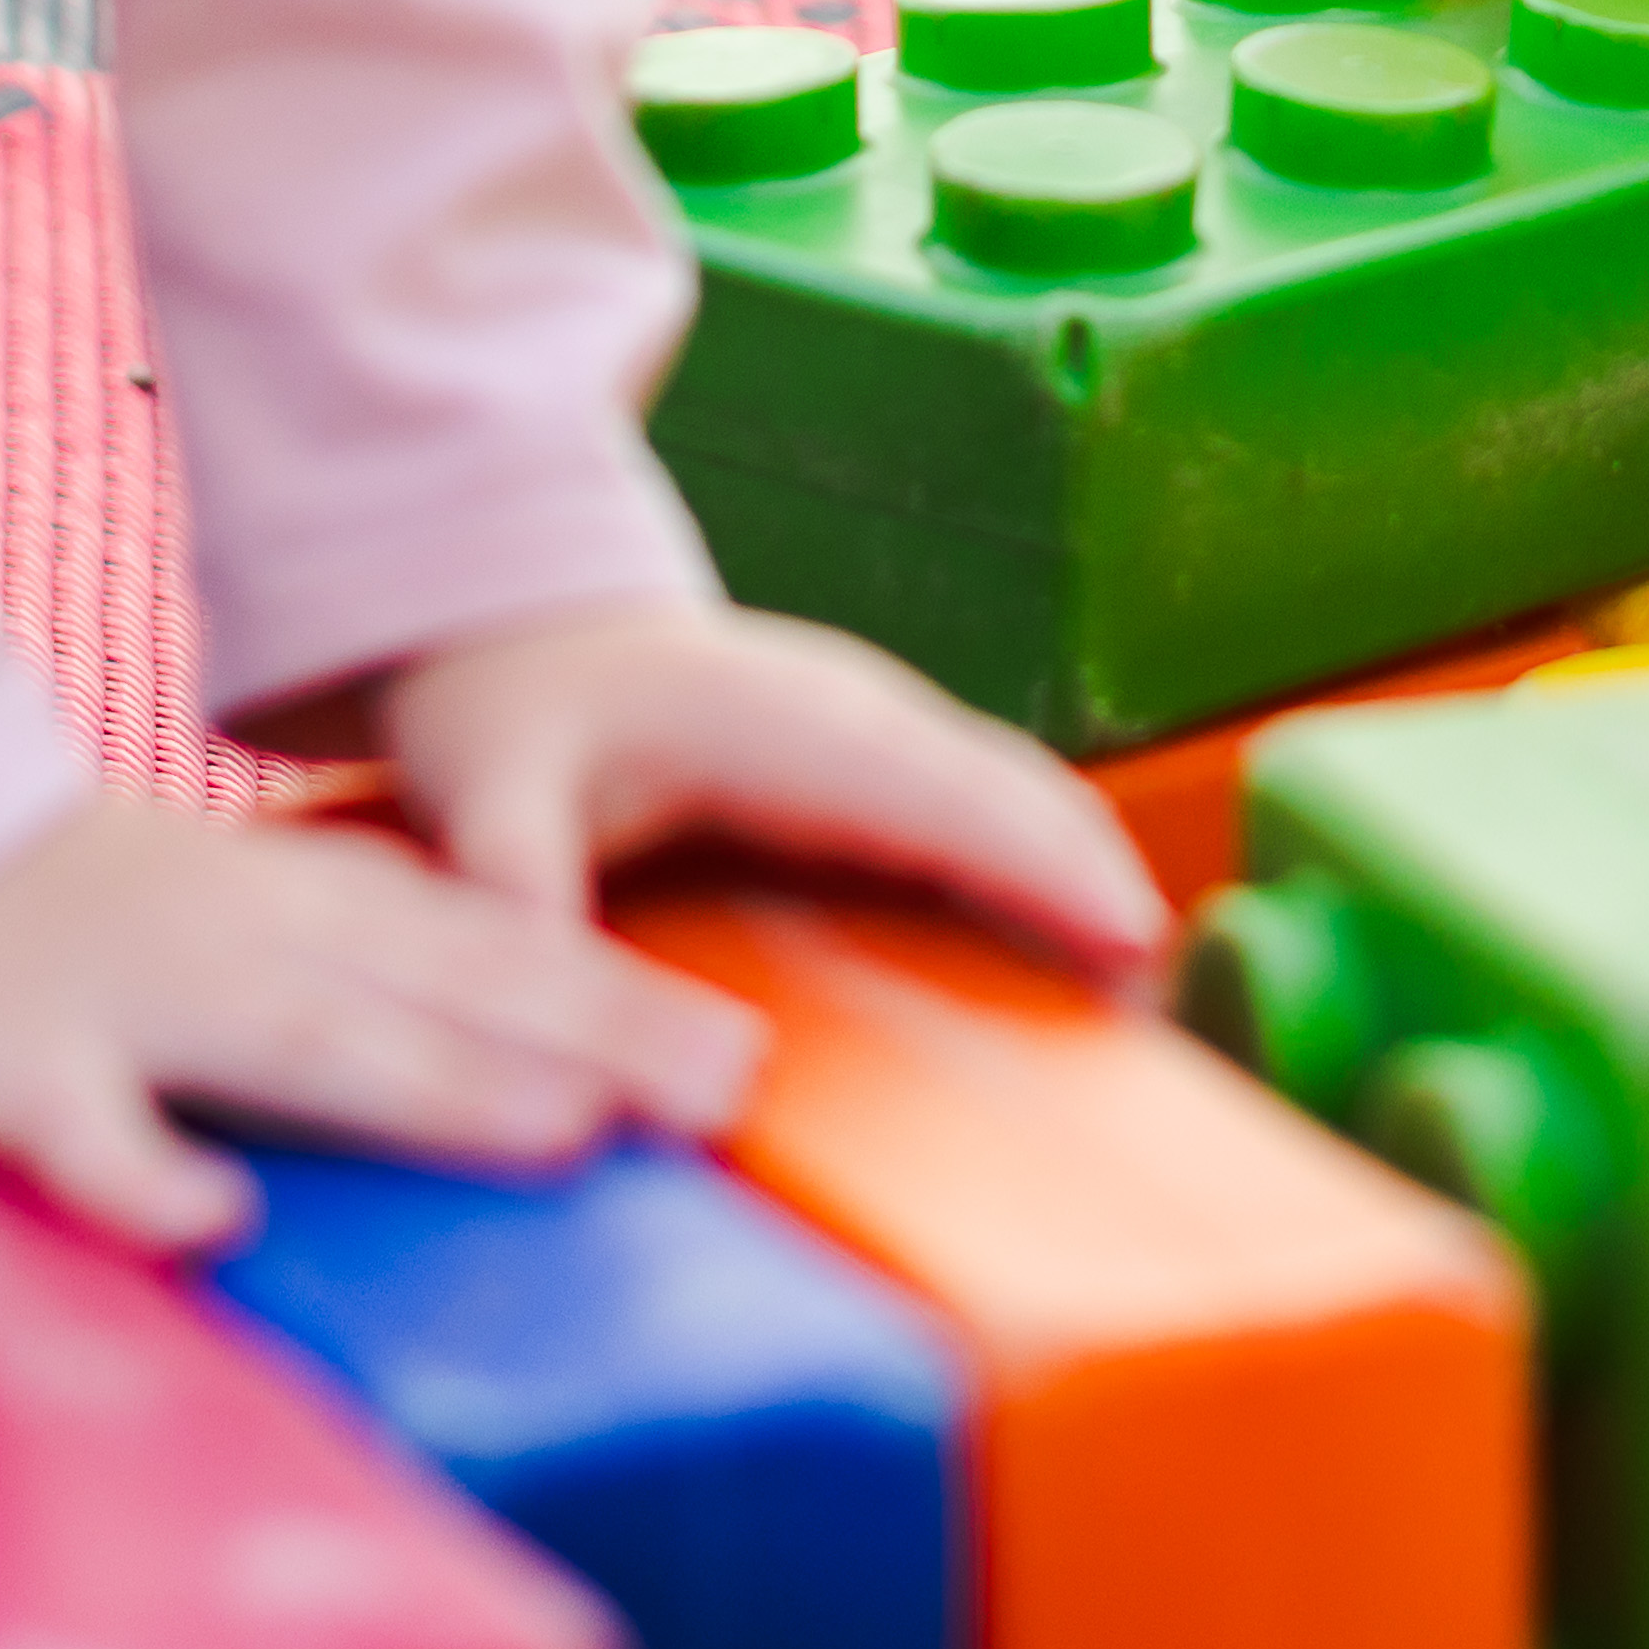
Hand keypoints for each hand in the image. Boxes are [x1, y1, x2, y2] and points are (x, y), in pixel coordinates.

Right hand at [0, 779, 770, 1252]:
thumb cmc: (14, 894)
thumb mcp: (188, 897)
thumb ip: (315, 955)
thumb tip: (474, 1038)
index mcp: (268, 899)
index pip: (471, 937)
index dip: (610, 987)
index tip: (742, 1050)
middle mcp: (223, 938)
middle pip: (434, 985)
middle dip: (590, 1036)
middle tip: (731, 1093)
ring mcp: (115, 996)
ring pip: (298, 1042)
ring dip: (436, 1088)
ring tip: (568, 1137)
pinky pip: (69, 1131)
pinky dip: (138, 1174)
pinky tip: (215, 1227)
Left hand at [373, 593, 1170, 964]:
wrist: (520, 624)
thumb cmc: (507, 708)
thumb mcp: (480, 790)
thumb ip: (514, 883)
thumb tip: (551, 999)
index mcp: (788, 725)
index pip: (941, 792)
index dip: (1040, 864)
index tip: (1131, 940)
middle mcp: (864, 719)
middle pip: (1018, 795)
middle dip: (1102, 892)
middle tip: (1167, 1024)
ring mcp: (886, 737)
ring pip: (1023, 802)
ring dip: (1091, 891)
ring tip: (1147, 1021)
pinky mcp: (889, 769)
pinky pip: (997, 817)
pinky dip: (1055, 882)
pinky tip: (1080, 977)